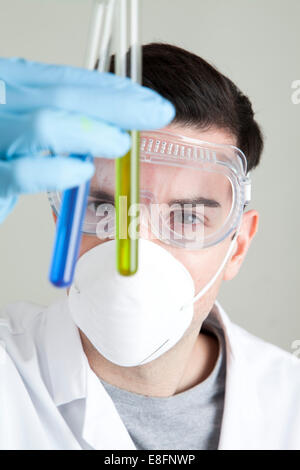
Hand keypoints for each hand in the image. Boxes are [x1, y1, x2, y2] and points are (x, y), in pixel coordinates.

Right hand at [0, 57, 174, 222]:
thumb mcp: (22, 123)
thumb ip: (58, 117)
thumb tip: (113, 121)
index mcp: (9, 84)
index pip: (66, 79)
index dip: (112, 88)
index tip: (149, 99)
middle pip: (64, 95)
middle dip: (118, 104)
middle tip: (158, 113)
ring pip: (45, 124)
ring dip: (92, 133)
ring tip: (121, 143)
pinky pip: (24, 172)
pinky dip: (57, 170)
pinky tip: (82, 171)